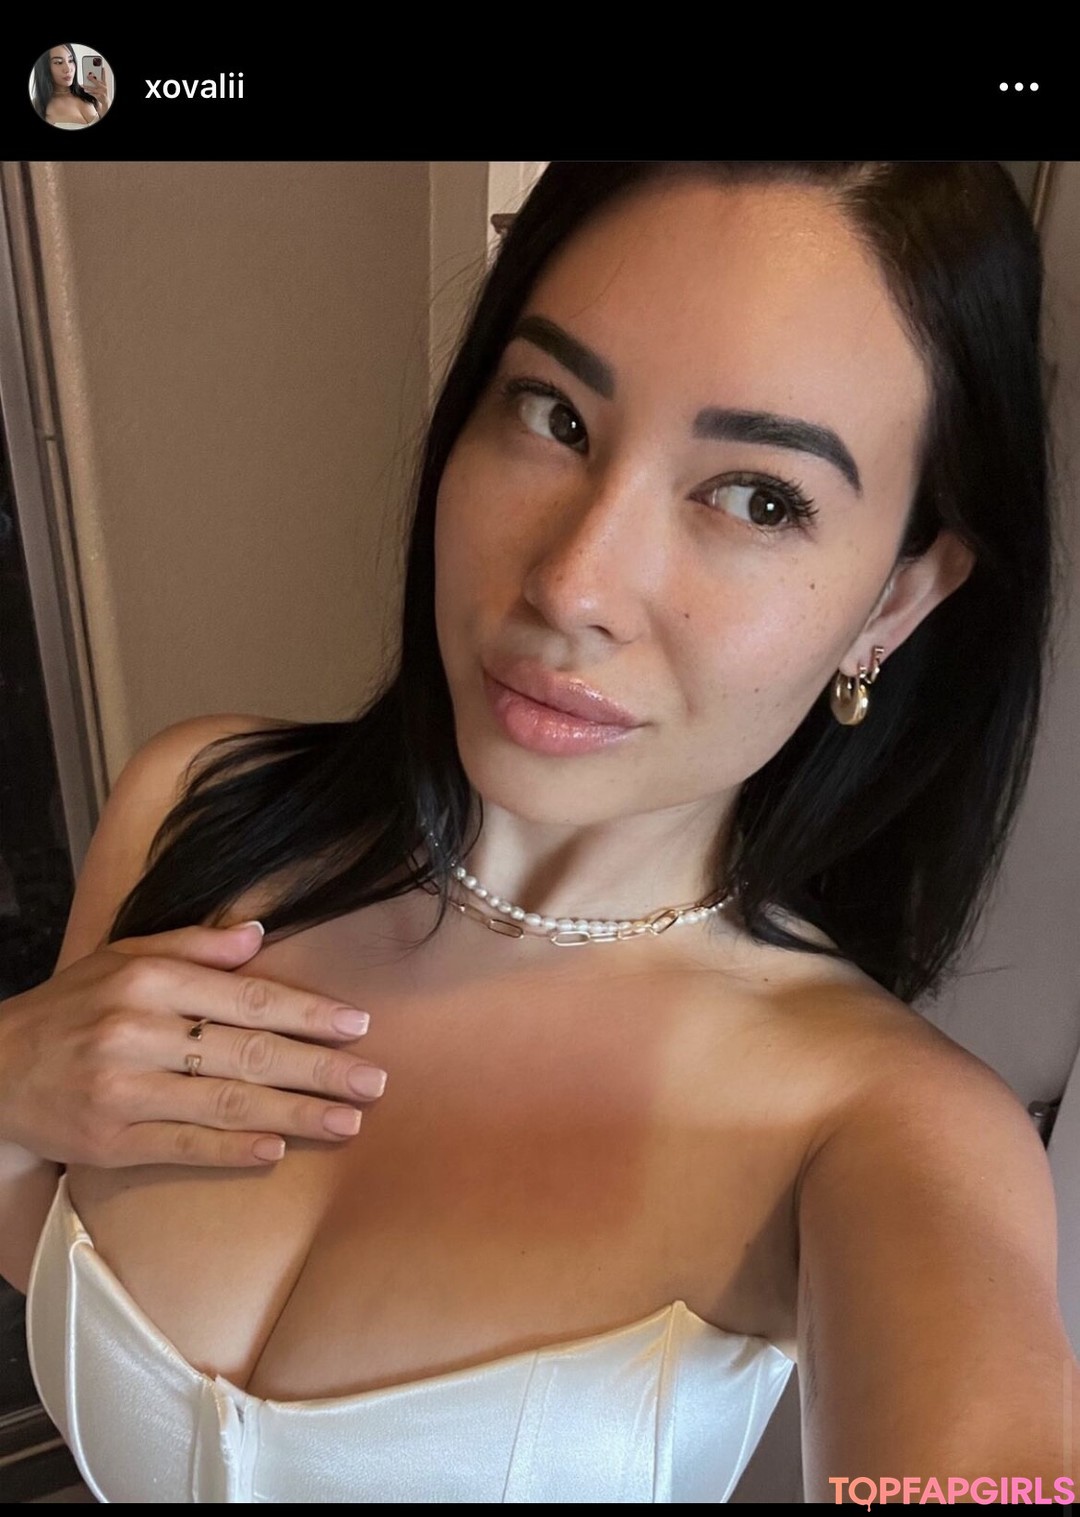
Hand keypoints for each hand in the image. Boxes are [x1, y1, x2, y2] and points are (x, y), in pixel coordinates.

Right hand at [0, 922, 385, 1168]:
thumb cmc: (72, 1008)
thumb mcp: (124, 958)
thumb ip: (194, 946)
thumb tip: (259, 933)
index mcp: (148, 982)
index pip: (245, 998)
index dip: (307, 1013)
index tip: (357, 1026)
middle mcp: (137, 1032)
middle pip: (247, 1052)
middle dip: (319, 1068)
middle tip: (374, 1082)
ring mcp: (123, 1090)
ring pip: (225, 1101)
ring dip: (294, 1113)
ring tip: (347, 1121)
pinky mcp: (110, 1142)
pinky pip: (183, 1145)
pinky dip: (232, 1148)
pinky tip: (276, 1151)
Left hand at [82, 66, 109, 115]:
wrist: (106, 101)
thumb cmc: (103, 93)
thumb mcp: (102, 86)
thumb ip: (98, 81)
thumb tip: (90, 76)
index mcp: (104, 84)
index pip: (104, 77)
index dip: (103, 72)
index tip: (102, 68)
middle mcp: (104, 88)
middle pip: (98, 83)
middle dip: (92, 79)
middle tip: (87, 76)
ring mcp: (102, 93)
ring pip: (94, 89)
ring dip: (88, 87)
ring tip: (83, 85)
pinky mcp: (100, 97)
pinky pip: (93, 94)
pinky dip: (89, 92)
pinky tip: (86, 91)